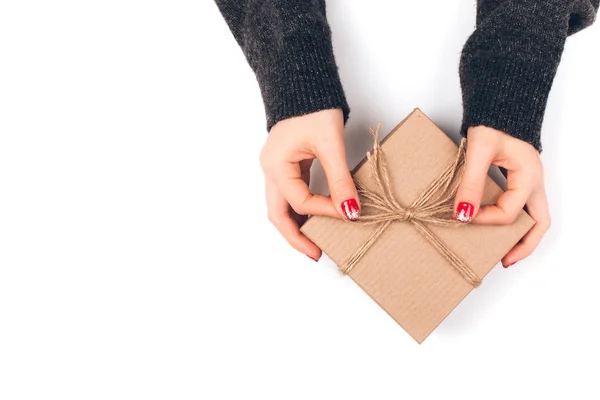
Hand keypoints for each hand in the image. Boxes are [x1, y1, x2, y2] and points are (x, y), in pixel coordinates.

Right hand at [260, 109, 359, 260]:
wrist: (304, 83)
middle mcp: (270, 170)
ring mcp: (276, 169)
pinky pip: (290, 196)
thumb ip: (340, 180)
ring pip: (282, 208)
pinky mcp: (286, 167)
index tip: (349, 214)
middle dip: (296, 237)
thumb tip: (351, 211)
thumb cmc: (313, 108)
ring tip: (316, 242)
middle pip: (277, 215)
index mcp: (275, 166)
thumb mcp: (330, 144)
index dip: (325, 211)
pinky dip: (301, 211)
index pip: (299, 201)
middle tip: (316, 254)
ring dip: (297, 226)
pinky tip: (316, 220)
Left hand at [454, 126, 550, 267]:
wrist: (497, 101)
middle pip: (539, 223)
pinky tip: (492, 224)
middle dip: (523, 245)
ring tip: (500, 249)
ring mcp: (528, 181)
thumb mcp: (479, 151)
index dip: (485, 219)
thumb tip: (462, 214)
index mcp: (529, 176)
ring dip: (518, 234)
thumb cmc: (493, 120)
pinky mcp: (517, 178)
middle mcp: (533, 182)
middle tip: (503, 260)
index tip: (461, 217)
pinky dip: (510, 220)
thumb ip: (470, 183)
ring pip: (532, 216)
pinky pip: (519, 206)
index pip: (510, 212)